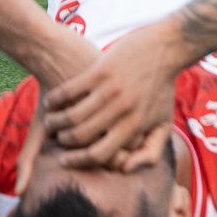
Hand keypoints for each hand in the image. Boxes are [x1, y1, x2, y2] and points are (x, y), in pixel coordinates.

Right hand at [44, 23, 180, 169]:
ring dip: (55, 122)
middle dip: (63, 141)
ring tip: (51, 122)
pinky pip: (69, 91)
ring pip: (72, 115)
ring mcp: (110, 89)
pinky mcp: (100, 70)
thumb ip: (149, 154)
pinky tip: (50, 102)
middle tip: (57, 138)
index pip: (99, 154)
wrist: (166, 47)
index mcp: (134, 126)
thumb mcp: (163, 125)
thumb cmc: (162, 90)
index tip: (64, 160)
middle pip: (81, 136)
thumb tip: (125, 170)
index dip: (78, 161)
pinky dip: (55, 100)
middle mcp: (120, 109)